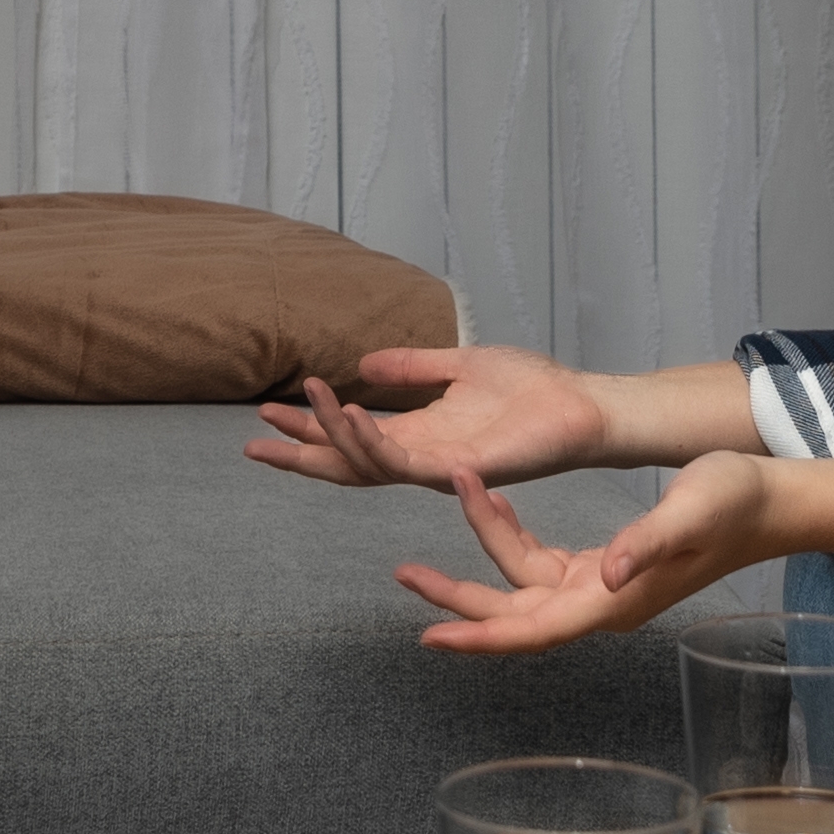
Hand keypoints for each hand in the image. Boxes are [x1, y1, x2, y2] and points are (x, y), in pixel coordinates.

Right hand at [246, 341, 612, 490]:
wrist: (581, 406)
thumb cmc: (533, 390)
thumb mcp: (459, 366)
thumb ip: (413, 367)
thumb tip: (364, 364)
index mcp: (418, 434)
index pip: (350, 438)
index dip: (308, 429)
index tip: (267, 413)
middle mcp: (421, 458)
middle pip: (345, 463)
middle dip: (299, 455)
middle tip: (252, 443)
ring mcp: (438, 468)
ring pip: (366, 461)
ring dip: (330, 432)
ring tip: (302, 399)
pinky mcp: (459, 468)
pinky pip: (404, 461)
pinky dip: (372, 440)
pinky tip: (350, 413)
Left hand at [395, 453, 770, 654]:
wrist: (770, 502)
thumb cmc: (735, 503)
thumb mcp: (690, 512)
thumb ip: (648, 543)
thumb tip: (609, 574)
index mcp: (613, 601)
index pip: (533, 631)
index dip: (480, 638)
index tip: (430, 638)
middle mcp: (601, 602)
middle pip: (513, 612)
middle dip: (457, 597)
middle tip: (402, 572)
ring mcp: (602, 586)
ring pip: (521, 581)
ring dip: (482, 546)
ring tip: (450, 497)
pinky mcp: (605, 566)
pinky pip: (541, 560)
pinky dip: (512, 532)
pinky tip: (495, 501)